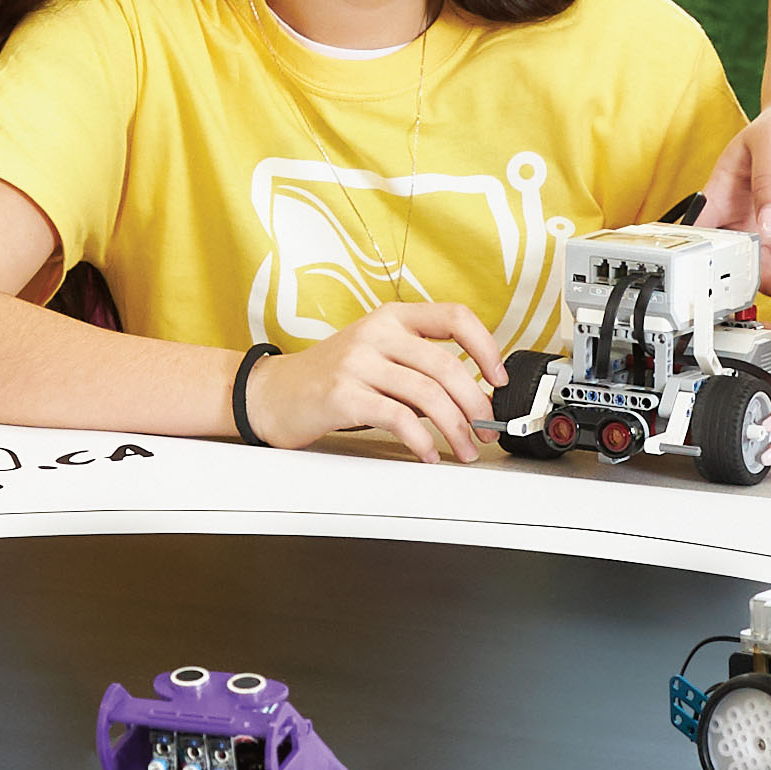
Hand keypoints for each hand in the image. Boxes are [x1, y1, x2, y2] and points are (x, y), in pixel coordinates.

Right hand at [280, 301, 509, 462]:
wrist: (272, 394)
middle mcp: (376, 333)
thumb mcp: (377, 356)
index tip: (498, 378)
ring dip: (455, 430)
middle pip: (447, 365)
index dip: (486, 347)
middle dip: (475, 404)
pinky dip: (422, 441)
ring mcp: (357, 362)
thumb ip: (419, 368)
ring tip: (463, 450)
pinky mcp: (343, 395)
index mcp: (391, 317)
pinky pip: (398, 419)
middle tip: (485, 429)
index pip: (454, 316)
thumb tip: (473, 397)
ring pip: (427, 395)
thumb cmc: (330, 378)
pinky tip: (428, 453)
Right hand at [697, 104, 770, 265]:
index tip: (706, 273)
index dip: (696, 256)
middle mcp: (738, 220)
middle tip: (758, 286)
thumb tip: (767, 225)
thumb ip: (768, 186)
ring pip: (760, 271)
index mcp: (720, 195)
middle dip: (741, 279)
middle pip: (729, 260)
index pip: (699, 231)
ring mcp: (766, 232)